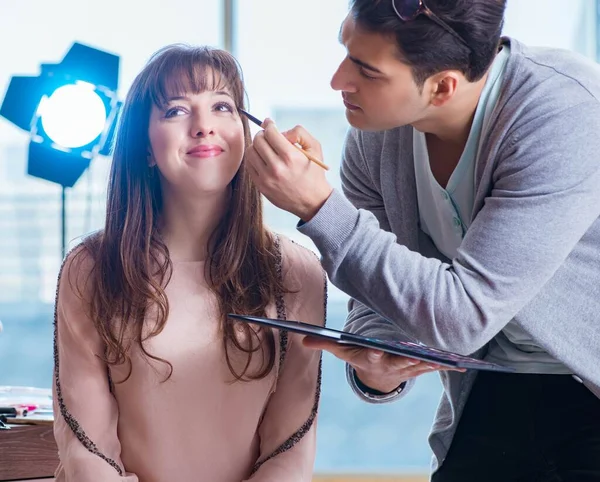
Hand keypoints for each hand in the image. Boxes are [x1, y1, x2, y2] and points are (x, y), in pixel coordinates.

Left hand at [245, 120, 333, 221]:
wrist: (312, 201)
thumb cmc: (314, 173)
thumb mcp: (315, 148)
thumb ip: (299, 133)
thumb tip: (280, 130)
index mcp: (290, 156)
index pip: (270, 133)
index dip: (269, 125)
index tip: (270, 124)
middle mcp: (277, 167)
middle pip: (258, 141)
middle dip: (262, 134)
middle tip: (268, 136)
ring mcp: (267, 178)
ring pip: (250, 152)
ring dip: (256, 146)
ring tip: (265, 148)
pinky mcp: (261, 186)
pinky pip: (249, 166)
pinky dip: (254, 159)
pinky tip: (263, 159)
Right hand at [303, 337, 463, 393]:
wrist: (375, 373)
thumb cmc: (357, 354)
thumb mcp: (340, 349)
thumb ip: (323, 344)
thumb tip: (301, 339)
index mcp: (369, 358)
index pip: (370, 355)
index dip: (373, 353)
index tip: (377, 349)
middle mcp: (388, 365)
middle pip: (399, 363)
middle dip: (411, 360)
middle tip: (423, 357)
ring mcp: (403, 367)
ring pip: (419, 366)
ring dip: (432, 364)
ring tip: (447, 361)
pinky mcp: (416, 367)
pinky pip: (431, 367)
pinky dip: (444, 366)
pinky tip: (460, 365)